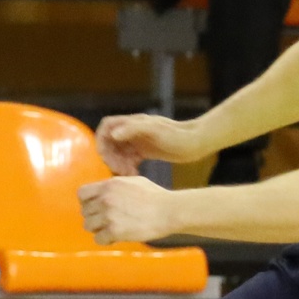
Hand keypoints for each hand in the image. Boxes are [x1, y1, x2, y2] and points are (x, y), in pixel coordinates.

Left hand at [79, 173, 177, 243]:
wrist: (168, 210)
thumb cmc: (155, 196)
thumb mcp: (133, 181)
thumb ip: (116, 185)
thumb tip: (106, 190)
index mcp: (109, 185)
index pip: (82, 194)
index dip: (86, 202)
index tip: (94, 208)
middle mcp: (105, 199)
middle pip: (84, 211)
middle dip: (94, 217)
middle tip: (105, 221)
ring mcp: (109, 215)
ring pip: (88, 226)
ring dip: (98, 229)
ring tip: (110, 230)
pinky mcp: (114, 231)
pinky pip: (98, 239)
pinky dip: (105, 240)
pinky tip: (115, 237)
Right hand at [93, 112, 209, 175]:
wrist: (197, 142)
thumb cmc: (177, 135)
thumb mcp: (155, 130)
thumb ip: (133, 129)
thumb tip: (113, 134)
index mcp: (133, 122)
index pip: (106, 127)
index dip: (101, 141)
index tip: (105, 156)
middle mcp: (133, 131)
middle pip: (111, 143)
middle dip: (111, 157)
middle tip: (119, 171)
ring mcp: (139, 141)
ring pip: (119, 153)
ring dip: (119, 164)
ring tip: (128, 175)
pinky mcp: (146, 151)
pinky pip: (129, 159)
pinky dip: (128, 167)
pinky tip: (135, 176)